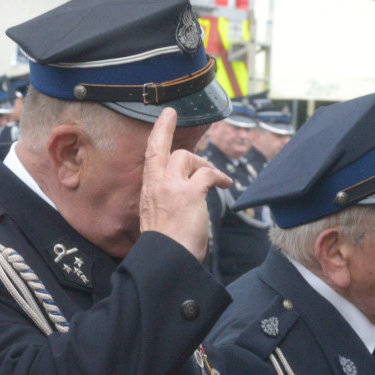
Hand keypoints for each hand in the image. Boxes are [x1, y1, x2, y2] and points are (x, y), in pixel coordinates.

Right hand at [140, 108, 231, 260]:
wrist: (167, 260)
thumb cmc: (167, 245)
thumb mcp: (159, 217)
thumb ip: (167, 200)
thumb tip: (187, 192)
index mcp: (148, 190)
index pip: (151, 154)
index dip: (159, 132)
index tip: (166, 114)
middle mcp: (157, 184)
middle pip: (172, 152)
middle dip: (183, 147)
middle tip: (188, 142)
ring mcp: (172, 187)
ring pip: (188, 158)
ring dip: (204, 166)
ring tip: (216, 181)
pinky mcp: (189, 193)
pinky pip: (208, 173)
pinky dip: (219, 176)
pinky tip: (225, 184)